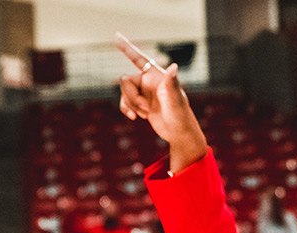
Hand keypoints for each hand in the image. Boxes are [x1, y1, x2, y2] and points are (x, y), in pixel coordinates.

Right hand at [114, 34, 208, 172]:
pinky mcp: (140, 103)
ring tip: (145, 115)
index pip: (138, 58)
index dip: (127, 48)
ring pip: (123, 93)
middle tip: (145, 109)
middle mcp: (148, 81)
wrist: (179, 132)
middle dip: (131, 96)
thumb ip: (171, 84)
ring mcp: (143, 92)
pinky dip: (126, 109)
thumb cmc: (181, 115)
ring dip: (130, 105)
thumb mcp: (175, 100)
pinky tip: (136, 118)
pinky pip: (124, 102)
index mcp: (156, 75)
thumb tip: (174, 67)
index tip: (116, 36)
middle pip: (125, 81)